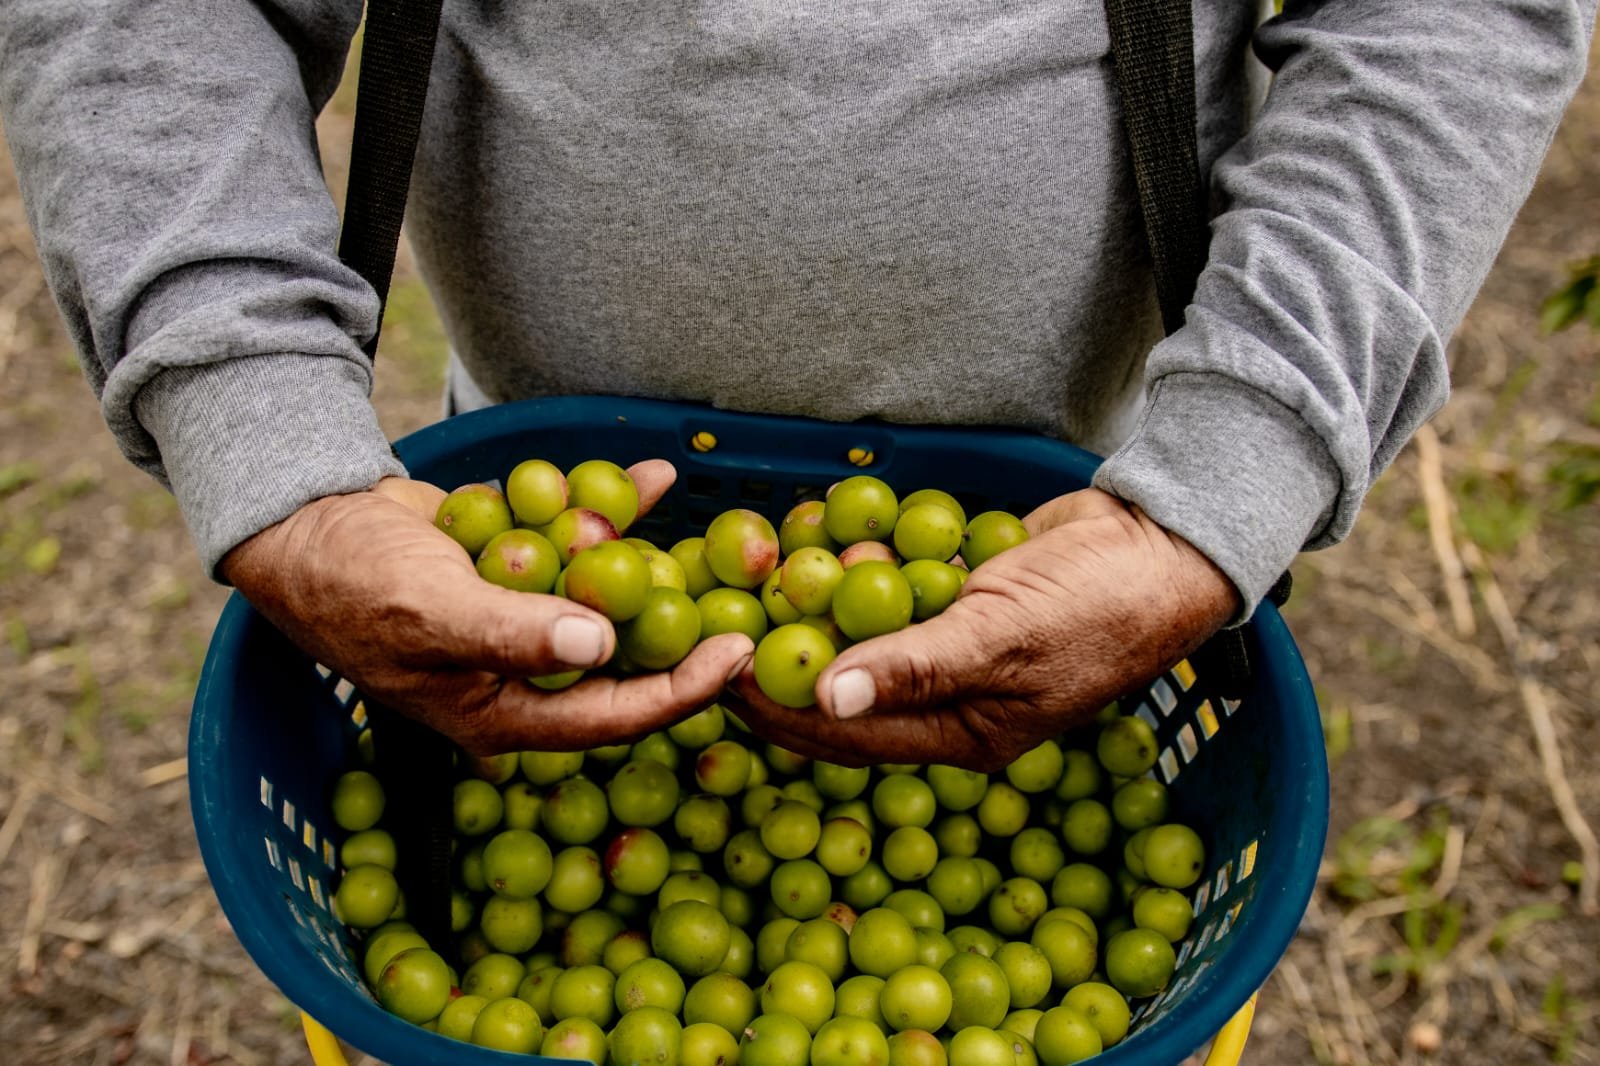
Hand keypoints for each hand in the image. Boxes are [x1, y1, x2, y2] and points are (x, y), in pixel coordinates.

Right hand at [218, 463, 754, 753]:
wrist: (305, 520)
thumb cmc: (354, 582)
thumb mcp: (433, 613)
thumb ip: (515, 634)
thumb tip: (600, 647)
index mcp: (506, 713)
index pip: (612, 716)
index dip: (681, 692)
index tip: (738, 657)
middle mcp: (524, 676)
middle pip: (624, 664)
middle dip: (684, 634)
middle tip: (750, 602)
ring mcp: (525, 620)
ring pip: (609, 601)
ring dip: (655, 569)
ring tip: (721, 545)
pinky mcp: (520, 570)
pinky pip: (581, 547)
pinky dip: (613, 515)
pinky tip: (656, 480)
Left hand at [727, 488, 1239, 770]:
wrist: (1166, 539)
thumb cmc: (1098, 602)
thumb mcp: (1002, 637)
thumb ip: (913, 668)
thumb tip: (824, 700)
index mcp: (960, 734)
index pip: (844, 735)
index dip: (777, 707)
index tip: (717, 671)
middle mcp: (950, 699)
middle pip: (840, 686)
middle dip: (783, 651)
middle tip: (720, 613)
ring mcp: (953, 645)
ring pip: (860, 632)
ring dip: (816, 599)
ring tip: (759, 563)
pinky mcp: (958, 597)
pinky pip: (890, 588)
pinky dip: (859, 562)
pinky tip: (822, 530)